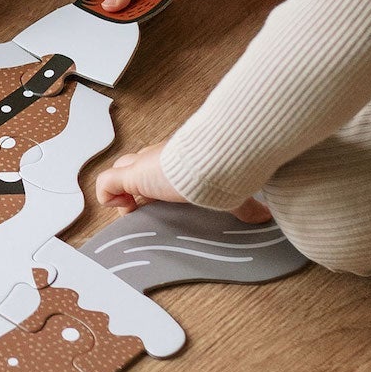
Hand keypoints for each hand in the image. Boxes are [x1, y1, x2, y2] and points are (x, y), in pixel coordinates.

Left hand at [95, 140, 274, 223]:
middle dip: (135, 186)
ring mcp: (141, 166)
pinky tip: (125, 210)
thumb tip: (265, 215)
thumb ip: (244, 204)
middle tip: (145, 207)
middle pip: (132, 165)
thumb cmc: (222, 166)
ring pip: (119, 172)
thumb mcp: (231, 189)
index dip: (153, 182)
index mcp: (177, 157)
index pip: (156, 164)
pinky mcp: (131, 177)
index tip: (161, 201)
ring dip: (122, 192)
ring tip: (133, 211)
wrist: (213, 160)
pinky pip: (105, 185)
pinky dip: (109, 199)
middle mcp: (156, 156)